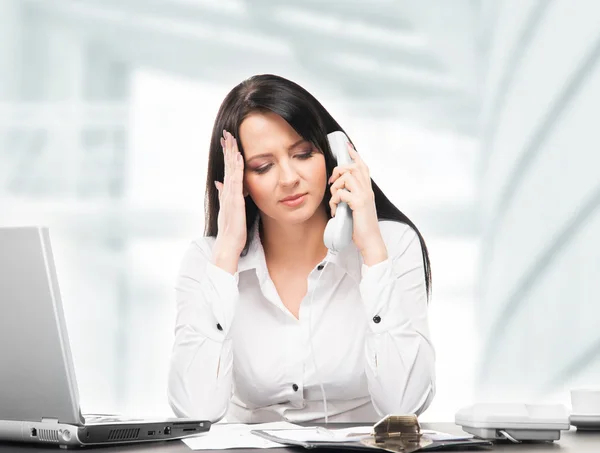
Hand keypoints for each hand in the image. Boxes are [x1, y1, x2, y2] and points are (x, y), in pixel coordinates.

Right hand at [214, 130, 246, 258]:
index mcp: (227, 192)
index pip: (227, 169)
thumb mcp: (228, 209)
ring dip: (231, 154)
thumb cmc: (231, 229)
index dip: (227, 155)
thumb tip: (219, 183)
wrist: (228, 244)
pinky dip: (236, 168)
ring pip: (230, 170)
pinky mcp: (234, 201)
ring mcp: (230, 195)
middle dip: (227, 149)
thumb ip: (224, 195)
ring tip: (231, 139)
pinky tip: (238, 157)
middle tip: (227, 133)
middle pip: (227, 166)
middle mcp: (227, 191)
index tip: (227, 141)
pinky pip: (236, 181)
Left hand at [328, 143, 387, 265]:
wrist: (370, 242)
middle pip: (353, 167)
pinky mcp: (358, 204)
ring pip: (347, 177)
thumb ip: (351, 198)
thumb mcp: (357, 209)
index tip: (347, 147)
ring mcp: (364, 196)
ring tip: (334, 200)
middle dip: (338, 170)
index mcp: (367, 190)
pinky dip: (334, 200)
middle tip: (331, 181)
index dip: (355, 155)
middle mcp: (367, 190)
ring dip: (335, 187)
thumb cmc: (362, 227)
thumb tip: (339, 191)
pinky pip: (341, 193)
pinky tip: (334, 210)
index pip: (363, 167)